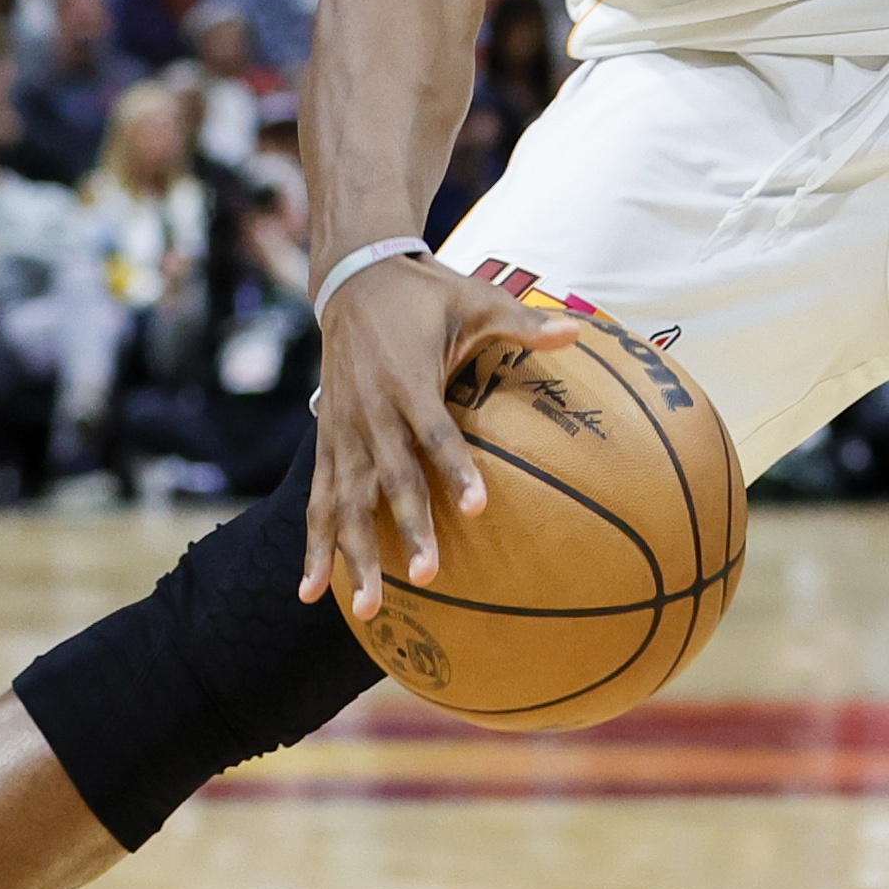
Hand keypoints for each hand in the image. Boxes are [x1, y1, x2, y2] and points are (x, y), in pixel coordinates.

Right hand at [298, 253, 576, 618]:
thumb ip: (523, 322)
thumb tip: (577, 329)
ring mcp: (343, 431)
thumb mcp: (477, 299)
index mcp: (408, 381)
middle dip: (406, 531)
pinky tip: (310, 592)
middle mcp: (370, 412)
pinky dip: (314, 546)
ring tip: (368, 607)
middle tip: (426, 578)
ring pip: (344, 503)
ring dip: (353, 556)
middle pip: (388, 481)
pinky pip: (317, 501)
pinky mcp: (327, 441)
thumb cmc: (426, 295)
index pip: (435, 433)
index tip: (476, 510)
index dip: (455, 470)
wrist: (354, 280)